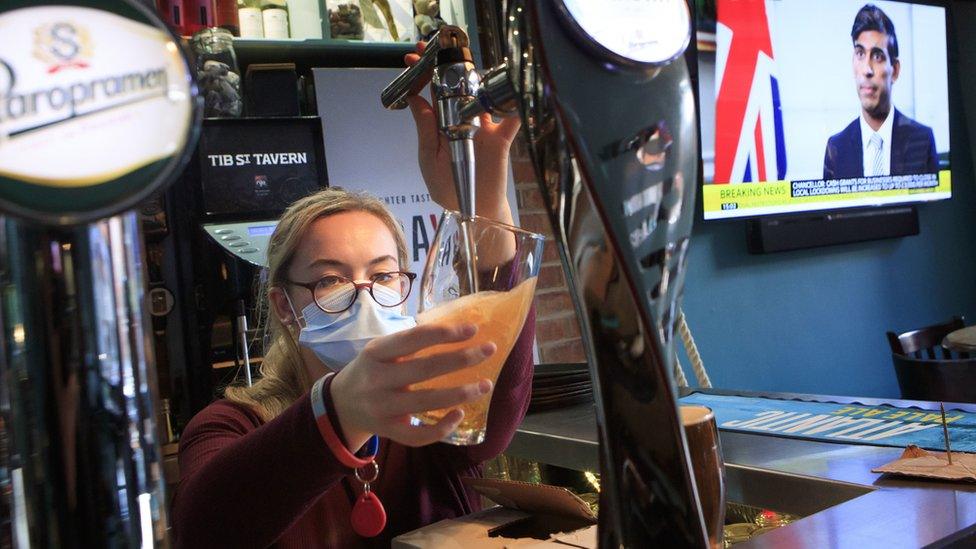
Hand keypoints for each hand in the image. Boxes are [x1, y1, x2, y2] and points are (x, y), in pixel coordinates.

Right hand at [329, 322, 496, 448]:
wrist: (340, 404)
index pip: (413, 338)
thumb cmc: (372, 370)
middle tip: (489, 350)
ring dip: (460, 393)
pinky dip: (441, 428)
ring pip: (426, 402)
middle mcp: (376, 379)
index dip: (444, 333)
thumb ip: (411, 343)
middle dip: (461, 359)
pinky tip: (460, 415)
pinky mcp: (387, 431)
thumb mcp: (381, 350)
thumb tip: (459, 330)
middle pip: (425, 369)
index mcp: (376, 352)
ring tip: (485, 384)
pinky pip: (417, 435)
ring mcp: (381, 408)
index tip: (473, 329)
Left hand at [403, 42, 521, 224]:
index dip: (422, 74)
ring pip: (482, 95)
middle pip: (457, 86)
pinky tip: (510, 90)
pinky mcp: (501, 138)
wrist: (472, 210)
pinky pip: (510, 118)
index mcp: (441, 124)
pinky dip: (512, 104)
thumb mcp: (429, 158)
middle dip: (447, 65)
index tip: (411, 58)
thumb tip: (416, 99)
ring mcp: (483, 127)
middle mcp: (462, 120)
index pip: (431, 93)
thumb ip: (426, 129)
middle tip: (437, 46)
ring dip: (477, 76)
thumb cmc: (447, 187)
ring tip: (466, 58)